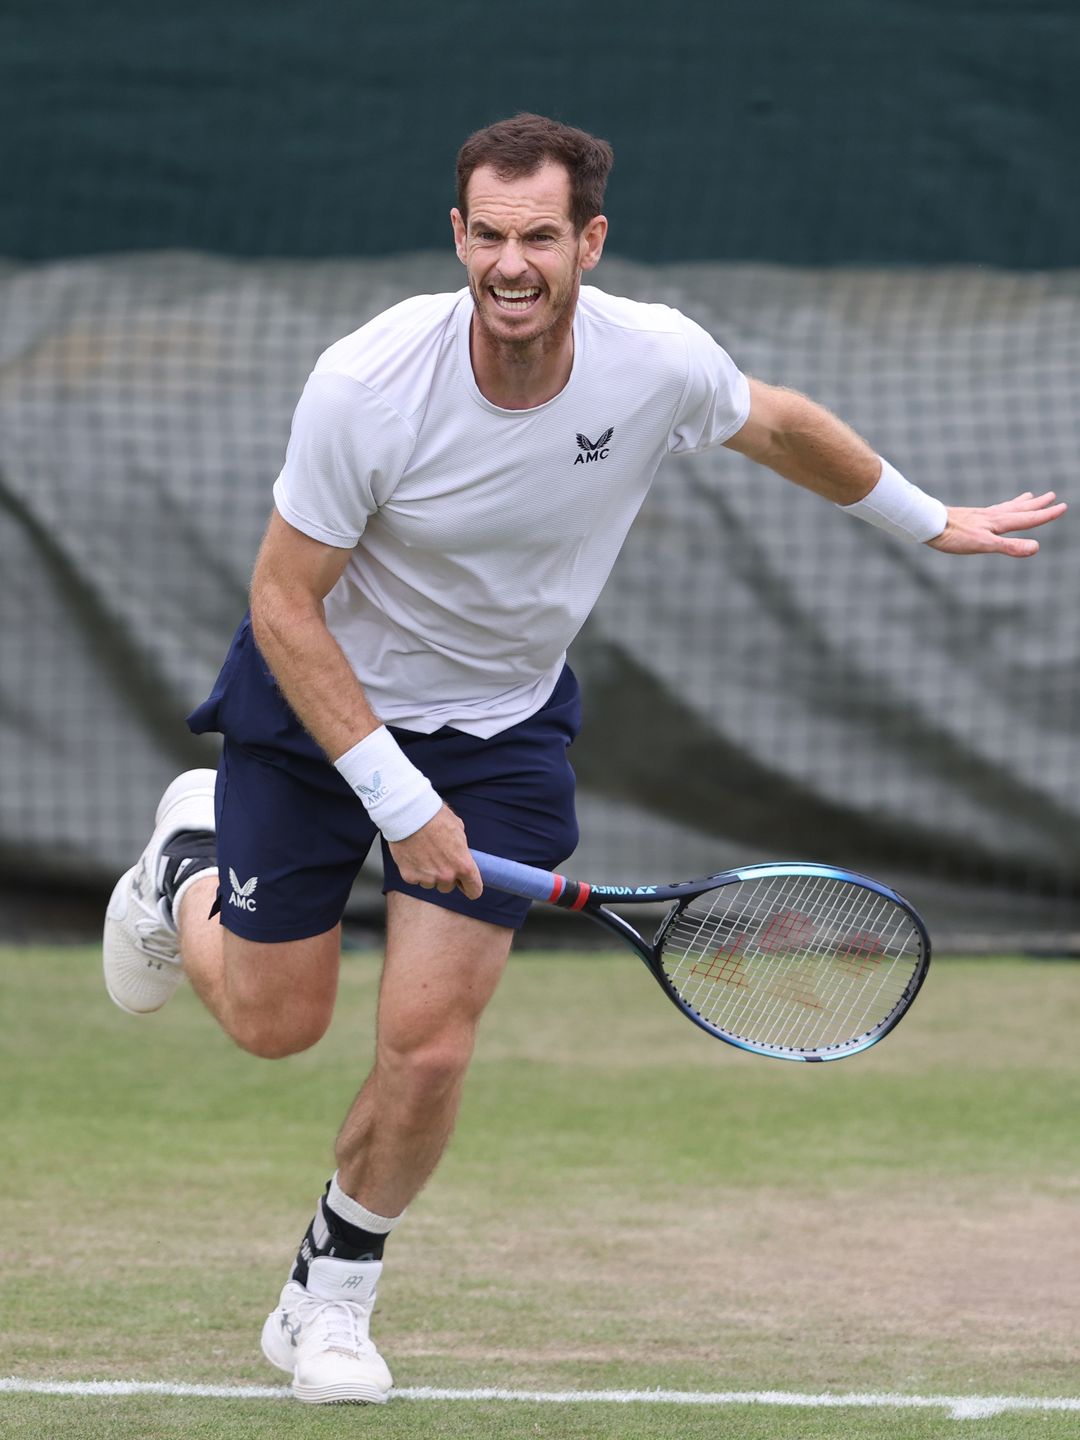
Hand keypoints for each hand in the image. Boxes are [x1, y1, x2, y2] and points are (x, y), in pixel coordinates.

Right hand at [388, 805, 482, 899]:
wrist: (409, 813)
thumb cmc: (435, 817)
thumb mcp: (458, 829)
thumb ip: (461, 847)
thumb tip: (460, 852)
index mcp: (463, 865)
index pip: (474, 890)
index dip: (471, 888)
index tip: (467, 885)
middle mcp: (446, 875)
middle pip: (448, 887)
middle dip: (445, 876)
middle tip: (438, 858)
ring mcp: (427, 878)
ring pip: (431, 883)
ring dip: (429, 873)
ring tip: (423, 853)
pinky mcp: (410, 876)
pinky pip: (415, 879)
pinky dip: (414, 870)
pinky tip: (413, 854)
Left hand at [927, 491, 1066, 556]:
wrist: (928, 523)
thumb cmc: (954, 536)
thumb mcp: (984, 544)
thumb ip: (1010, 546)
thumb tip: (1036, 547)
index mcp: (998, 522)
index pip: (1028, 518)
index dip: (1046, 514)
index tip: (1062, 506)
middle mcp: (992, 516)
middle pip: (1019, 509)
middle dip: (1037, 504)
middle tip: (1052, 495)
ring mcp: (980, 515)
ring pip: (1006, 507)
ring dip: (1020, 503)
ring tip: (1029, 495)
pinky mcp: (969, 517)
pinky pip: (992, 510)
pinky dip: (1001, 507)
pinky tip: (994, 511)